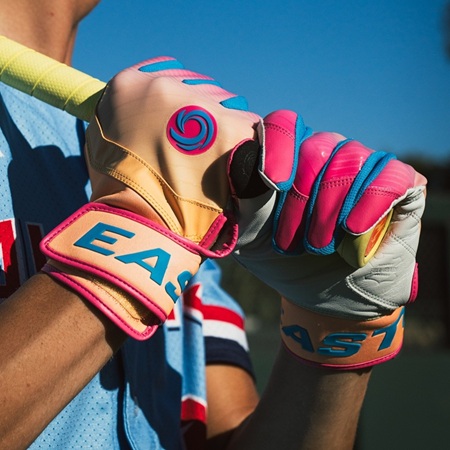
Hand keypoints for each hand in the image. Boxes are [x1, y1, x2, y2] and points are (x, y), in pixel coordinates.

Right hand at [40, 57, 259, 338]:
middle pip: (204, 88)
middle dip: (207, 115)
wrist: (140, 223)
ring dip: (227, 128)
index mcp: (127, 86)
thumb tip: (146, 117)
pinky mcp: (229, 128)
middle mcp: (162, 87)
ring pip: (230, 104)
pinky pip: (251, 126)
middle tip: (202, 148)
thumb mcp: (104, 145)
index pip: (170, 71)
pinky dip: (247, 145)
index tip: (189, 116)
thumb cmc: (119, 194)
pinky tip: (236, 165)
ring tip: (218, 162)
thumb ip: (127, 120)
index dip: (185, 95)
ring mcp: (197, 106)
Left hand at [234, 110, 426, 368]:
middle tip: (293, 243)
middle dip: (302, 198)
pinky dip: (370, 203)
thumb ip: (242, 198)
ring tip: (319, 247)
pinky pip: (392, 176)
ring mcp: (366, 168)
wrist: (328, 300)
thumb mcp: (250, 235)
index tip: (274, 183)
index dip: (278, 144)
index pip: (286, 124)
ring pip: (352, 159)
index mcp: (292, 160)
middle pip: (317, 147)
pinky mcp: (402, 186)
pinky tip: (352, 230)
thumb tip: (239, 159)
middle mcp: (330, 156)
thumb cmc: (286, 263)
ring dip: (330, 209)